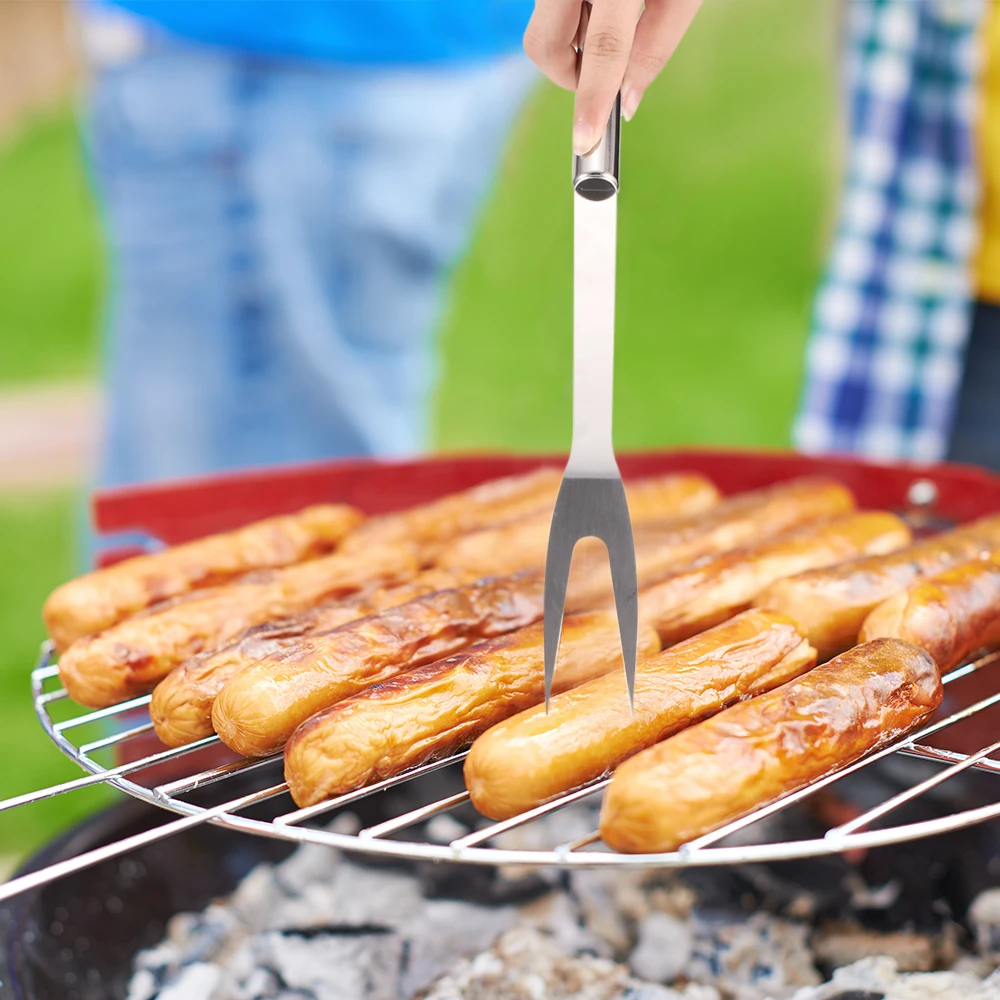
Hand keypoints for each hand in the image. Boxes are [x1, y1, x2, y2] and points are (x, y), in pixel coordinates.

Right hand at [524, 0, 701, 153]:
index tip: (586, 139)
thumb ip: (656, 46)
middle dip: (568, 74)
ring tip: (612, 8)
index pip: (602, 49)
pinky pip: (549, 6)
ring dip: (573, 36)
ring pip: (544, 27)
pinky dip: (571, 13)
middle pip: (546, 47)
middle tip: (598, 72)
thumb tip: (627, 102)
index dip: (592, 100)